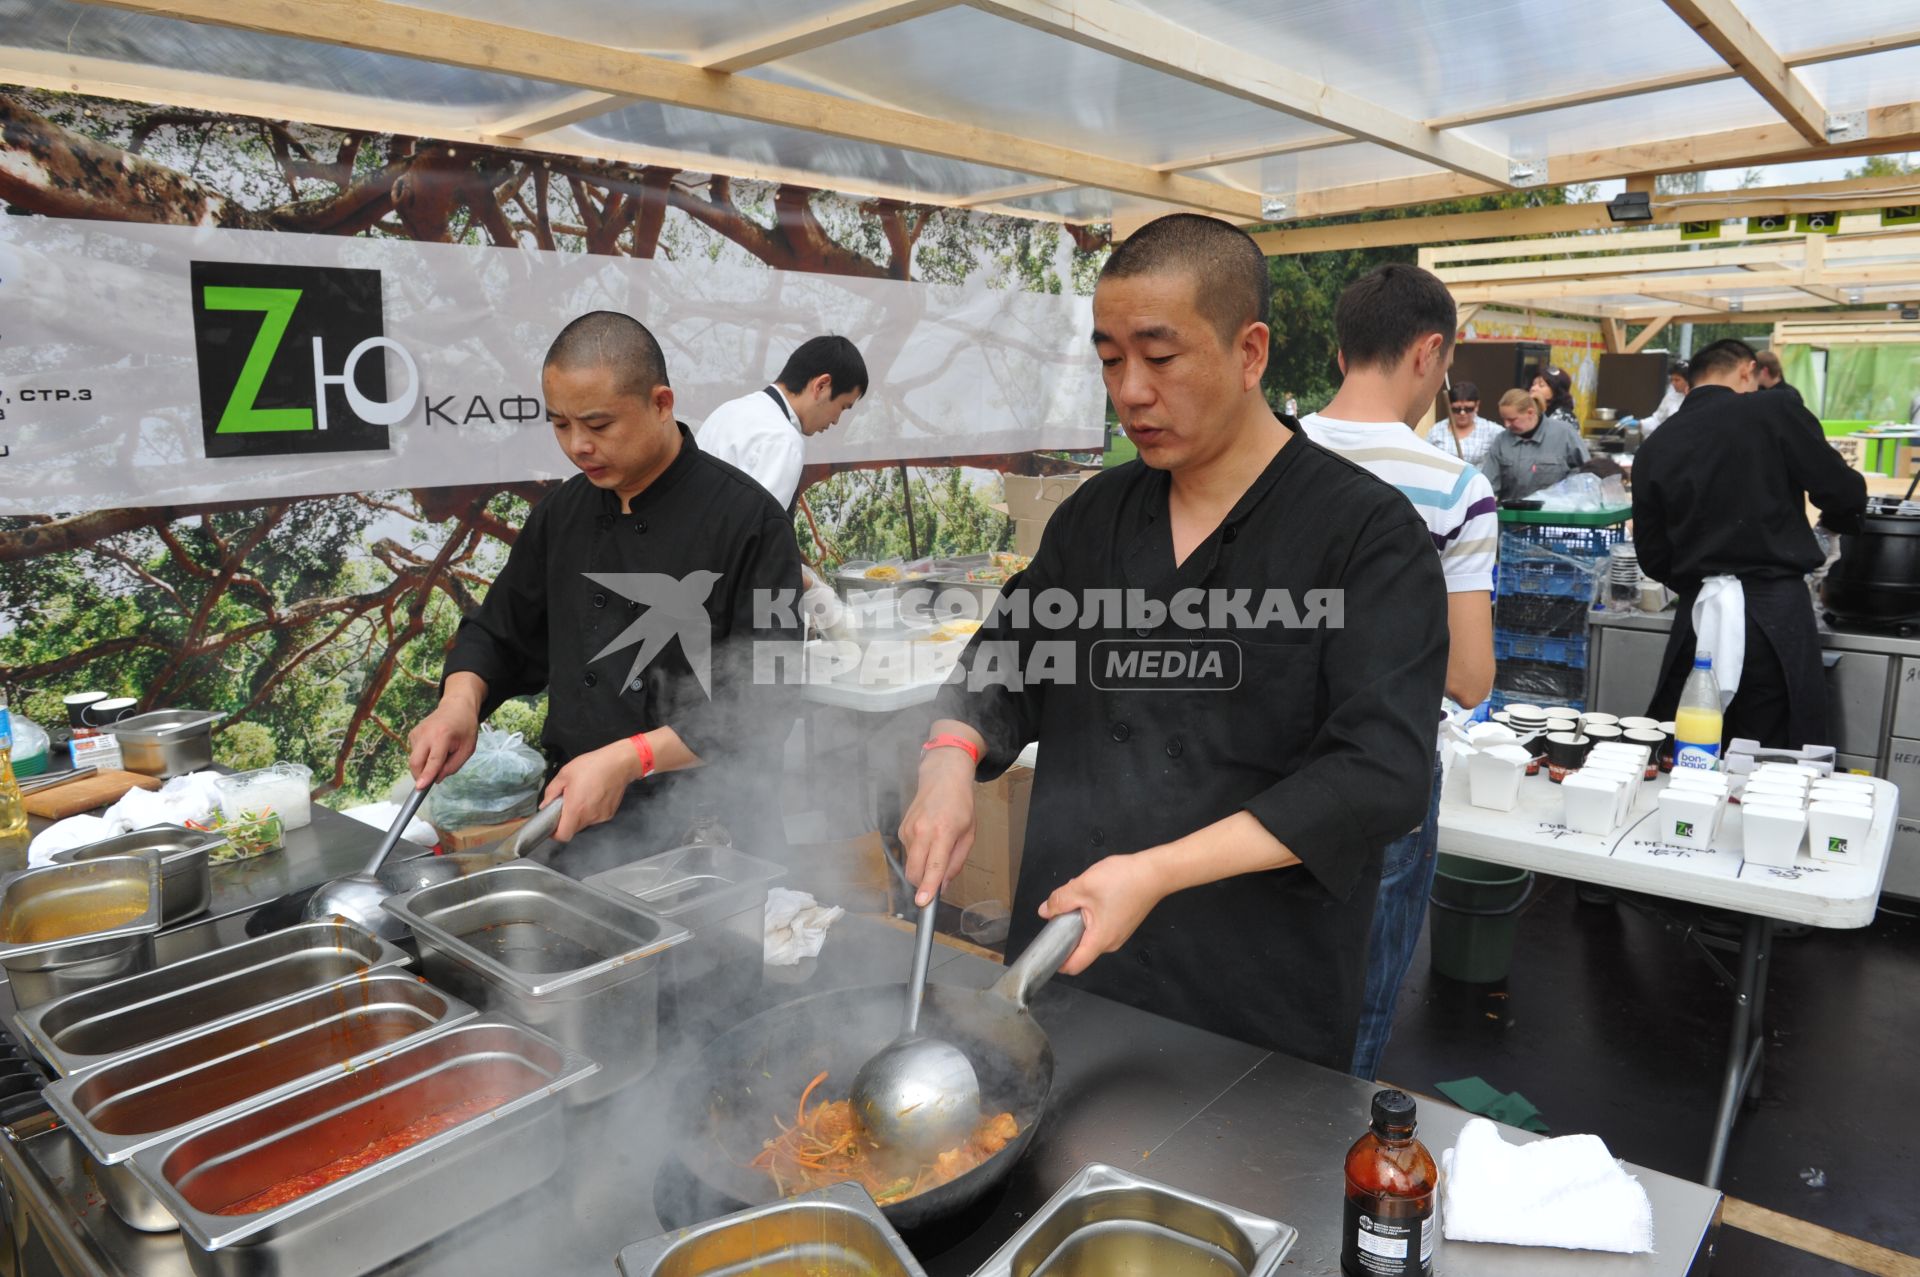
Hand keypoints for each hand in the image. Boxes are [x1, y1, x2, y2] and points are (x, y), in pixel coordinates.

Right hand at [407, 699, 479, 787]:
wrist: (456, 707)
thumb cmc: (465, 728)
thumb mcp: (467, 749)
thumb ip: (452, 766)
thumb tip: (436, 779)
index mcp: (442, 736)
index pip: (433, 760)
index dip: (427, 775)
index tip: (420, 787)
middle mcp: (426, 733)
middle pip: (415, 762)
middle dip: (420, 776)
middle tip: (431, 780)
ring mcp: (417, 733)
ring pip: (414, 759)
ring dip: (424, 764)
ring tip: (441, 753)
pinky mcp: (412, 734)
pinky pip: (414, 753)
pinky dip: (423, 757)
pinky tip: (434, 748)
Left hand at [542, 740, 643, 841]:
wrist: (619, 763)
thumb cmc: (591, 766)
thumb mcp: (564, 774)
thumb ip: (551, 792)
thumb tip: (544, 806)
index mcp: (575, 809)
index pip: (563, 835)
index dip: (555, 834)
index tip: (552, 824)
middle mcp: (589, 817)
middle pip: (573, 829)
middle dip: (567, 820)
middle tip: (566, 804)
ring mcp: (601, 817)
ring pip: (584, 823)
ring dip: (580, 815)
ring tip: (583, 796)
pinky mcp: (610, 814)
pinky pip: (595, 817)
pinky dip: (591, 811)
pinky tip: (594, 796)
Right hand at [898, 747, 977, 906]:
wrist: (942, 778)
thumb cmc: (960, 804)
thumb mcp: (968, 834)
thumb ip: (956, 863)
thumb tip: (944, 885)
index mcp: (943, 832)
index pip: (934, 866)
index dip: (928, 887)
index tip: (923, 902)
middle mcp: (922, 831)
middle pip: (914, 871)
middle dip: (921, 884)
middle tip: (934, 885)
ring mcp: (909, 830)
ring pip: (910, 864)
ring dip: (921, 868)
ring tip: (937, 848)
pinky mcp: (901, 829)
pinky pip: (908, 853)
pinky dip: (918, 855)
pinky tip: (928, 840)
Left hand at [1038, 853, 1170, 975]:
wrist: (1155, 872)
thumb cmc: (1123, 880)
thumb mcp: (1082, 886)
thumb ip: (1060, 901)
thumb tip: (1045, 911)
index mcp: (1100, 940)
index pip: (1074, 965)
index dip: (1057, 961)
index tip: (1046, 949)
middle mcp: (1111, 943)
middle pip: (1079, 947)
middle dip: (1066, 928)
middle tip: (1064, 905)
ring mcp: (1119, 934)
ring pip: (1089, 933)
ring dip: (1079, 917)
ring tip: (1081, 892)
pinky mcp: (1123, 924)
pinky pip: (1099, 925)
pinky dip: (1091, 913)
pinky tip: (1094, 893)